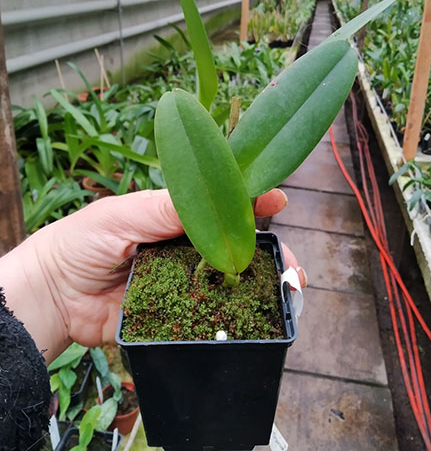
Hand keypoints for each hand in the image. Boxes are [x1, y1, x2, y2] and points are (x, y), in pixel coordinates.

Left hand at [1, 188, 304, 362]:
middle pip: (237, 249)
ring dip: (262, 289)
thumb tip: (218, 193)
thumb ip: (168, 206)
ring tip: (289, 294)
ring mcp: (184, 284)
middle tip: (292, 268)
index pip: (223, 208)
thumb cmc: (85, 240)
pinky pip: (210, 317)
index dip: (252, 204)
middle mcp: (186, 249)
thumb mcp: (125, 213)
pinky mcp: (177, 316)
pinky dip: (237, 319)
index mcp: (176, 219)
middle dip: (270, 255)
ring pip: (231, 285)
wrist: (54, 296)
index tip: (279, 200)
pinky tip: (260, 321)